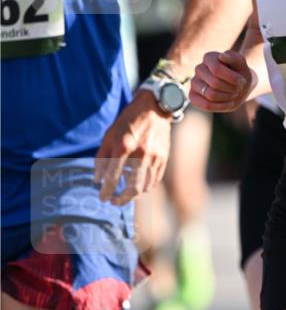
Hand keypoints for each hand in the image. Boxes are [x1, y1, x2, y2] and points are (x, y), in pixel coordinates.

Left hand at [95, 90, 171, 204]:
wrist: (155, 108)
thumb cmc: (128, 120)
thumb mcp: (110, 134)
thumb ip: (102, 157)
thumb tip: (97, 179)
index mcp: (124, 146)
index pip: (113, 177)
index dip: (106, 191)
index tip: (102, 197)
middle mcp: (141, 153)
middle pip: (132, 187)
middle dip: (121, 199)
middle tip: (114, 202)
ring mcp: (155, 157)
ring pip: (145, 187)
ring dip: (133, 195)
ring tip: (125, 195)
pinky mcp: (164, 159)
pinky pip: (154, 180)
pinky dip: (145, 187)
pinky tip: (138, 187)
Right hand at [189, 50, 253, 112]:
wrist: (238, 86)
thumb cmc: (239, 73)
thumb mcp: (241, 64)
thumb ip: (234, 58)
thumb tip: (222, 56)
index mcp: (209, 57)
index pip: (217, 69)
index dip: (232, 78)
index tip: (242, 80)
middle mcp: (199, 68)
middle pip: (215, 83)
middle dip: (231, 88)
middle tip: (238, 88)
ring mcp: (194, 83)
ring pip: (211, 95)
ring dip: (227, 97)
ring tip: (233, 94)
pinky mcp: (193, 96)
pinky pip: (206, 105)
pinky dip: (221, 106)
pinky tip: (229, 102)